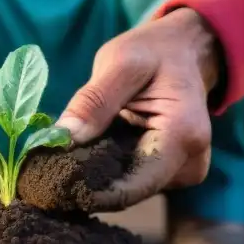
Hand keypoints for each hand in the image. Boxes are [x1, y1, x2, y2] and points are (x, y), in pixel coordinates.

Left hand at [57, 8, 219, 211]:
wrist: (187, 50)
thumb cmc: (155, 51)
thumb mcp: (120, 63)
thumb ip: (93, 101)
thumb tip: (63, 138)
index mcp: (182, 135)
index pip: (132, 187)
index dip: (89, 192)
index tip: (52, 184)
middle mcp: (191, 163)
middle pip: (130, 191)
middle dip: (90, 181)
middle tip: (51, 164)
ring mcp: (187, 171)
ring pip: (131, 188)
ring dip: (100, 174)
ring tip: (75, 151)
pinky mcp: (176, 172)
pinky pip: (137, 179)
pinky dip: (113, 167)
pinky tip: (98, 148)